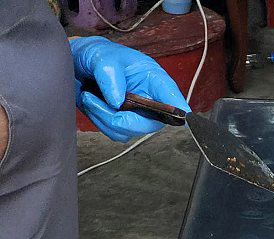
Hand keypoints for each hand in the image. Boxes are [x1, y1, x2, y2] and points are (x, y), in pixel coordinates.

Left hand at [70, 37, 189, 141]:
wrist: (76, 64)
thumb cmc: (96, 55)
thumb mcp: (102, 57)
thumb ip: (110, 76)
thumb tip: (117, 101)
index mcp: (152, 79)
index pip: (171, 96)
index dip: (178, 108)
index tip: (181, 114)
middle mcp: (149, 99)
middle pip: (151, 123)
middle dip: (122, 118)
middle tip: (99, 102)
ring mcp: (137, 113)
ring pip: (129, 131)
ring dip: (104, 118)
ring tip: (90, 97)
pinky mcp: (122, 123)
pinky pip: (115, 133)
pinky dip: (99, 122)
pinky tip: (93, 105)